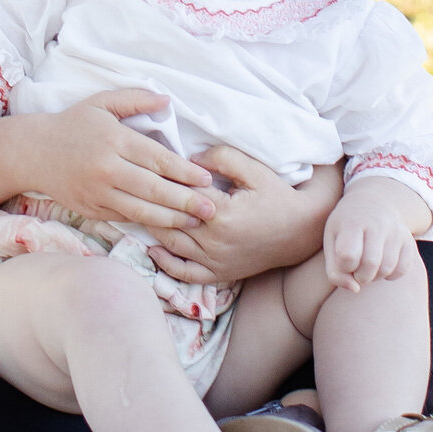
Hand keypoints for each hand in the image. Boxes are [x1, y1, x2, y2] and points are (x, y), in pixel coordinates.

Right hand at [0, 88, 215, 231]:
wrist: (33, 152)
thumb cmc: (72, 125)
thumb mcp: (102, 103)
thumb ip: (135, 99)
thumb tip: (167, 101)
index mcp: (114, 140)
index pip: (157, 158)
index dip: (184, 171)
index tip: (206, 179)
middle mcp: (107, 169)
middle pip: (154, 189)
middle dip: (185, 201)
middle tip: (212, 209)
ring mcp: (98, 193)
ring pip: (141, 210)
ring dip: (171, 219)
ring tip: (195, 222)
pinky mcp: (92, 209)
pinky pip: (125, 219)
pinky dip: (148, 224)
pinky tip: (167, 227)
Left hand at [149, 152, 343, 283]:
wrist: (300, 230)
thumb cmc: (277, 195)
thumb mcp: (253, 169)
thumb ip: (221, 158)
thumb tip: (188, 160)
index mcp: (221, 212)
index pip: (181, 193)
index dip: (164, 178)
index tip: (147, 166)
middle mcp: (215, 241)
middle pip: (170, 220)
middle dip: (151, 202)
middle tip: (132, 186)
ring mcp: (216, 261)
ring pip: (172, 245)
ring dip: (152, 227)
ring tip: (135, 210)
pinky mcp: (220, 273)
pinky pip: (185, 273)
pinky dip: (165, 263)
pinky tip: (152, 248)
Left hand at [323, 176, 431, 290]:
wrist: (371, 203)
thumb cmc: (345, 229)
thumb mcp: (331, 243)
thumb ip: (335, 272)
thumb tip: (355, 289)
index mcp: (353, 221)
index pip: (348, 255)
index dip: (344, 266)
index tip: (343, 261)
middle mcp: (377, 223)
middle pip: (370, 264)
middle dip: (361, 276)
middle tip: (356, 270)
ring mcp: (396, 230)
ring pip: (387, 268)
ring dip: (375, 276)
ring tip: (367, 267)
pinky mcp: (409, 240)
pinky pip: (402, 269)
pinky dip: (391, 275)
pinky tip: (382, 265)